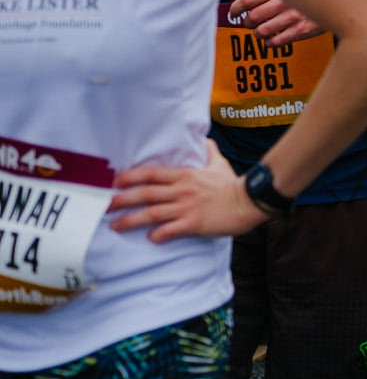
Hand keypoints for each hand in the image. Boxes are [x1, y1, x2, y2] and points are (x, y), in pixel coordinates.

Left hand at [109, 141, 267, 241]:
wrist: (250, 201)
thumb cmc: (233, 184)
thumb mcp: (220, 164)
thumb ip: (209, 152)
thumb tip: (206, 140)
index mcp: (185, 176)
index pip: (152, 174)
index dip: (131, 177)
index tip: (114, 181)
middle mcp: (182, 191)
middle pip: (145, 194)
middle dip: (121, 200)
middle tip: (104, 205)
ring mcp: (187, 208)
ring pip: (152, 213)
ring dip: (131, 220)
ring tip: (115, 226)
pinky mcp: (194, 223)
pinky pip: (171, 230)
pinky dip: (159, 234)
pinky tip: (150, 238)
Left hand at [227, 0, 321, 47]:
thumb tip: (246, 3)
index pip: (246, 1)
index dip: (235, 9)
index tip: (234, 14)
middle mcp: (283, 2)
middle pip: (252, 17)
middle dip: (247, 23)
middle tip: (251, 23)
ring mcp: (293, 16)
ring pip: (261, 32)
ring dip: (258, 34)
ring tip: (263, 32)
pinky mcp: (302, 30)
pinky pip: (277, 42)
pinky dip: (270, 43)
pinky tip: (272, 40)